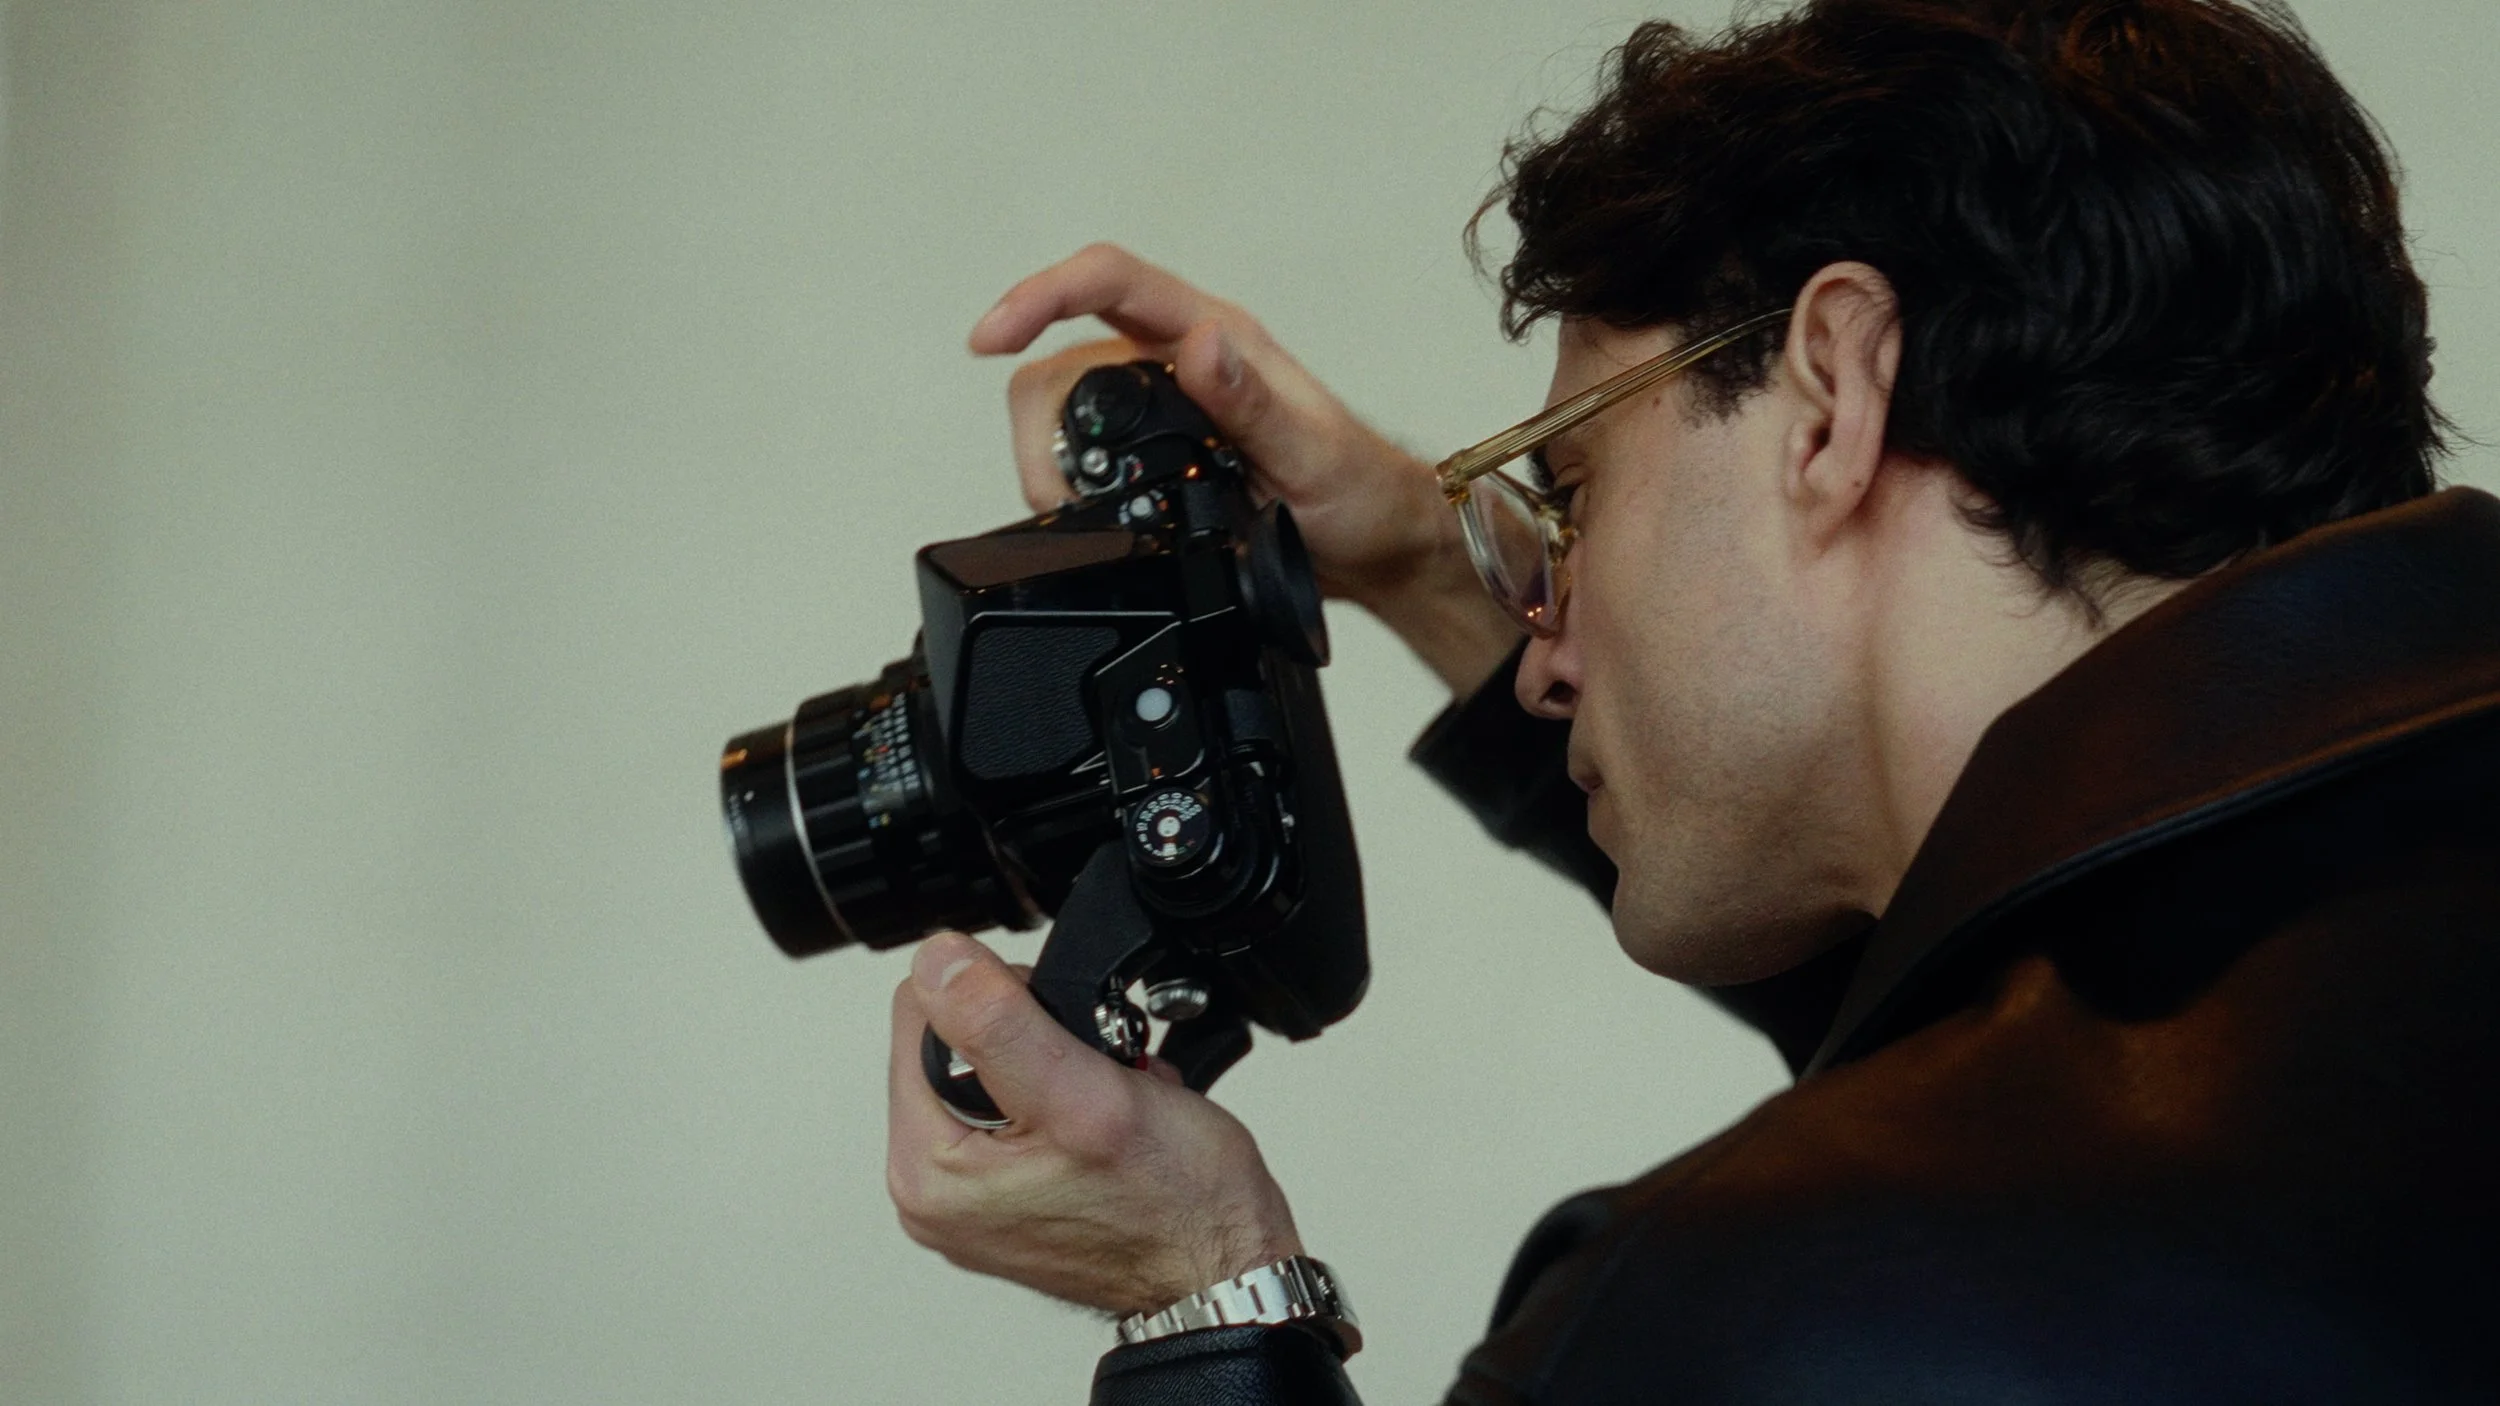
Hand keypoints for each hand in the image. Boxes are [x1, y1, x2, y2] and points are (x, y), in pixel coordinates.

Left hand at [885, 931, 1304, 1313]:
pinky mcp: (1004, 1198)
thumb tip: (936, 960)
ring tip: (1105, 1097)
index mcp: (927, 1170)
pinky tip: (1102, 1117)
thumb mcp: (1088, 1095)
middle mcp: (934, 1192)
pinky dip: (1064, 1095)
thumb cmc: (1174, 1210)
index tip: (1058, 1036)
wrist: (1224, 1273)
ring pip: (991, 1070)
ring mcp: (969, 1199)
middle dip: (1030, 1036)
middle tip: (1091, 1076)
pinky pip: (1016, 1109)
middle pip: (951, 1041)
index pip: (918, 1012)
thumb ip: (1002, 1024)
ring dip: (1055, 1064)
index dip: (998, 996)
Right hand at [970, 243, 1519, 694]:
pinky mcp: (1151, 451)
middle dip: (1039, 425)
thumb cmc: (1361, 495)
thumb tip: (1203, 344)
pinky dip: (1069, 484)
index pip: (1111, 282)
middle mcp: (1182, 360)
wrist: (1374, 550)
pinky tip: (1087, 517)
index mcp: (1219, 338)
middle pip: (1064, 357)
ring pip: (1064, 409)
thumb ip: (1254, 402)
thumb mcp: (1315, 455)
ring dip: (1052, 463)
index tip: (991, 335)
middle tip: (1052, 493)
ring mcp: (1162, 405)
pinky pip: (1085, 451)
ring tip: (1077, 515)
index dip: (1041, 296)